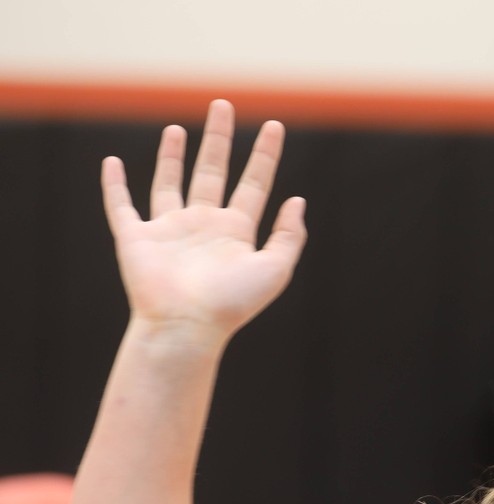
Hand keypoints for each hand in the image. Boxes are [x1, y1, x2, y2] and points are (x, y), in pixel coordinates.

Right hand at [102, 99, 305, 347]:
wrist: (187, 327)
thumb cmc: (232, 303)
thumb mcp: (275, 269)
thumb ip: (289, 236)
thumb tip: (298, 200)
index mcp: (236, 232)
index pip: (255, 184)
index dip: (265, 155)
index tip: (275, 125)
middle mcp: (203, 226)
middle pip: (213, 172)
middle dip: (219, 139)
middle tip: (223, 106)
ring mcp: (169, 231)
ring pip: (171, 183)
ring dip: (174, 156)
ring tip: (178, 128)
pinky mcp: (136, 238)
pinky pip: (121, 206)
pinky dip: (114, 184)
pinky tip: (112, 162)